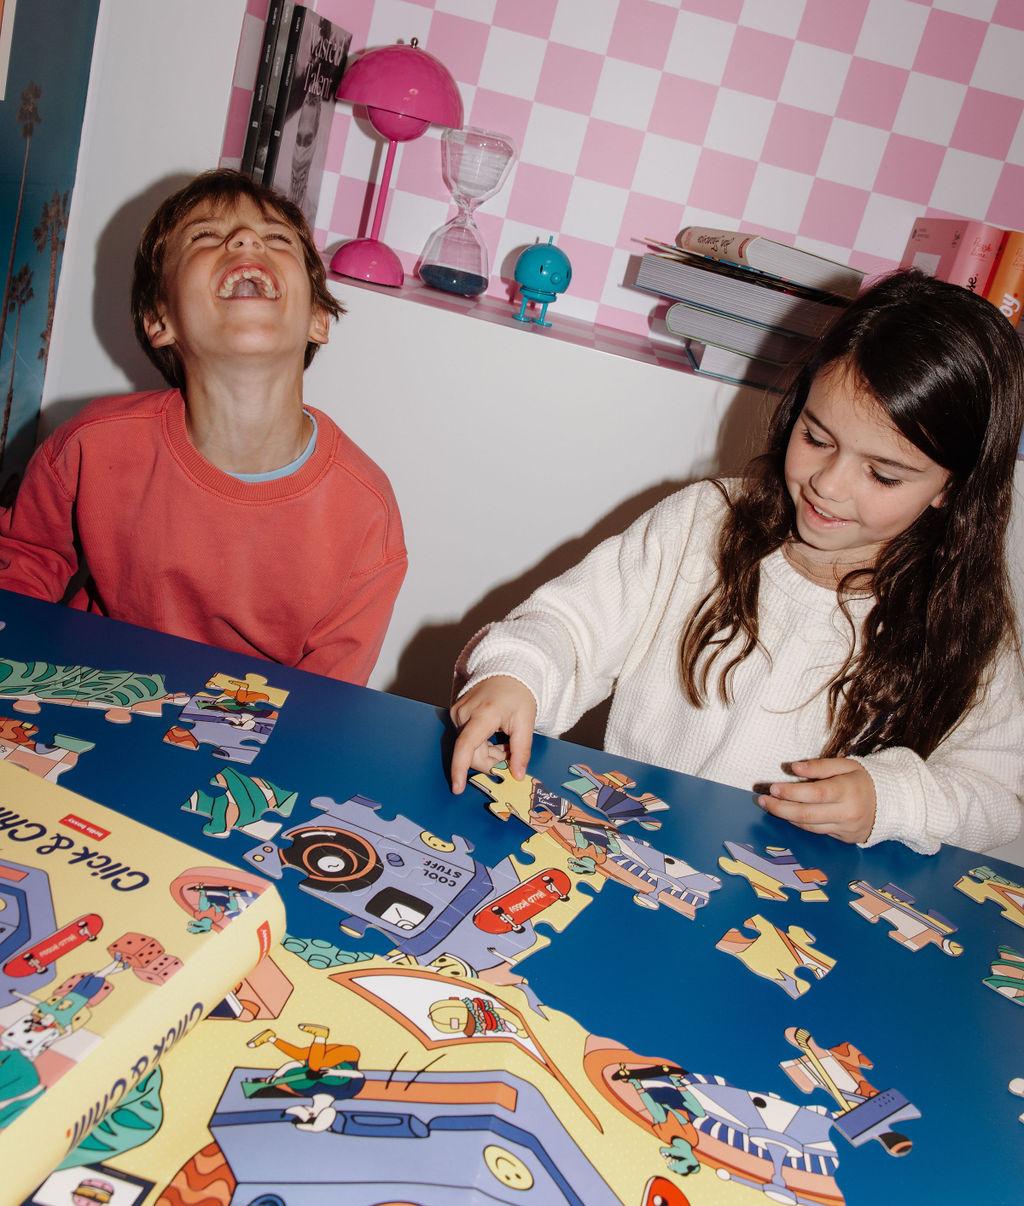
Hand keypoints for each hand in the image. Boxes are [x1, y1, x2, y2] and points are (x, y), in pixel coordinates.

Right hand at [450, 676, 536, 794]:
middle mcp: (464, 714)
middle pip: (470, 753)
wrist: (507, 672)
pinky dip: (480, 743)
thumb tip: (516, 775)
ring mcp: (457, 713)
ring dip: (486, 751)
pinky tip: (492, 734)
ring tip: (502, 739)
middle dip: (489, 760)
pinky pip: (466, 739)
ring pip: (468, 749)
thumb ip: (521, 751)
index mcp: (482, 714)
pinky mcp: (456, 714)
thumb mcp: (526, 722)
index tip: (458, 788)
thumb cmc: (518, 695)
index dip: (460, 769)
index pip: (465, 747)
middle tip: (508, 752)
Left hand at [758, 757, 875, 843]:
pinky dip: (801, 823)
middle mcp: (847, 813)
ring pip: (810, 826)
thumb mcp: (846, 764)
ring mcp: (846, 829)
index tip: (773, 788)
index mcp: (848, 791)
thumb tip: (794, 768)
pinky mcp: (845, 839)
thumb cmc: (863, 779)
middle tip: (762, 800)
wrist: (890, 804)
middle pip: (808, 814)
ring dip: (786, 817)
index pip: (815, 793)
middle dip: (781, 808)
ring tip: (770, 806)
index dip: (792, 792)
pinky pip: (818, 832)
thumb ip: (820, 766)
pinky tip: (788, 814)